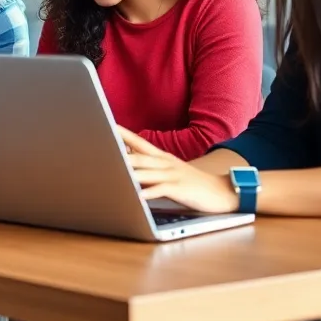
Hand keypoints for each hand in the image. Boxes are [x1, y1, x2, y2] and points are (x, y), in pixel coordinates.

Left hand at [116, 127, 240, 213]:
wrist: (222, 191)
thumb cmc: (192, 184)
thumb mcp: (170, 172)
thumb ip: (150, 169)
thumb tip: (128, 168)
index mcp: (162, 157)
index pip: (138, 142)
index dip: (121, 133)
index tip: (105, 125)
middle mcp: (166, 163)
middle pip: (139, 155)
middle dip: (118, 151)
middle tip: (98, 146)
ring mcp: (173, 174)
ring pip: (147, 171)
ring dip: (129, 172)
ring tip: (110, 171)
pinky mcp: (180, 188)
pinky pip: (162, 189)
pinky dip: (150, 192)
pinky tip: (138, 196)